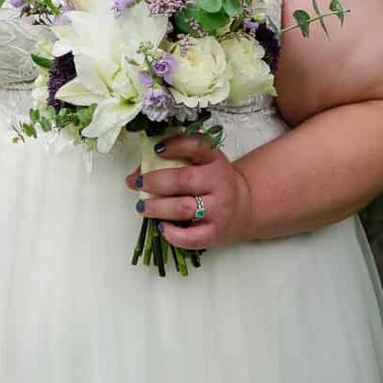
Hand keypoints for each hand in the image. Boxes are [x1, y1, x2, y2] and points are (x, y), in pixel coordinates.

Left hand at [123, 135, 255, 249]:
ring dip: (156, 207)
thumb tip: (137, 172)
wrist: (244, 207)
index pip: (196, 147)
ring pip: (183, 208)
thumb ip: (175, 160)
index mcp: (215, 161)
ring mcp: (218, 210)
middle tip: (138, 183)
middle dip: (154, 181)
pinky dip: (171, 234)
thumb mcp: (202, 163)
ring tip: (141, 206)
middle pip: (182, 180)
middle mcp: (220, 184)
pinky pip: (190, 237)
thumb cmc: (213, 182)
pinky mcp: (214, 233)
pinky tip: (160, 226)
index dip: (174, 145)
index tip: (156, 149)